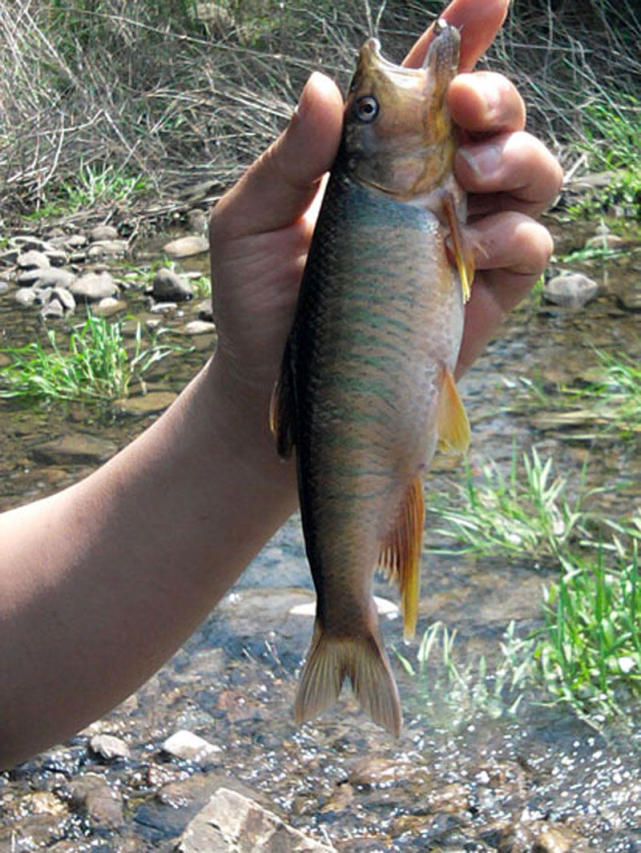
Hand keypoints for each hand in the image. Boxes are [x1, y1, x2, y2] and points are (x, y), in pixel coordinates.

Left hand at [208, 0, 561, 411]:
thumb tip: (324, 84)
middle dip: (496, 96)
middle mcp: (430, 189)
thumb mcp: (250, 223)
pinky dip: (516, 234)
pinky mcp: (481, 291)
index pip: (430, 88)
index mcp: (379, 159)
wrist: (273, 385)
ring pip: (531, 173)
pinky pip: (532, 245)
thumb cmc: (256, 302)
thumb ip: (288, 159)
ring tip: (468, 176)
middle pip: (497, 119)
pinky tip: (472, 245)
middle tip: (464, 109)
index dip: (462, 36)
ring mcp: (461, 238)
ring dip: (517, 157)